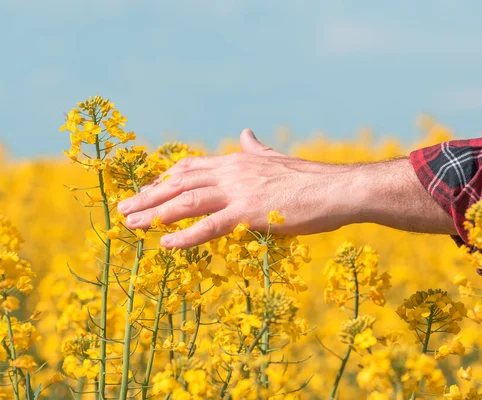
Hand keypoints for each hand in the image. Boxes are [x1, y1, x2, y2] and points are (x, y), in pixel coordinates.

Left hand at [117, 129, 359, 248]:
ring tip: (132, 225)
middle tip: (124, 209)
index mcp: (238, 161)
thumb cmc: (311, 180)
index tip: (147, 190)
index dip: (165, 179)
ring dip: (155, 213)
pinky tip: (165, 244)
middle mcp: (232, 173)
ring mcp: (239, 192)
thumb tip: (245, 132)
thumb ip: (256, 148)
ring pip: (186, 202)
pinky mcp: (249, 214)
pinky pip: (210, 226)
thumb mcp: (277, 159)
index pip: (192, 167)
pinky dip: (185, 235)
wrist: (336, 190)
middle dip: (148, 196)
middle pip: (180, 183)